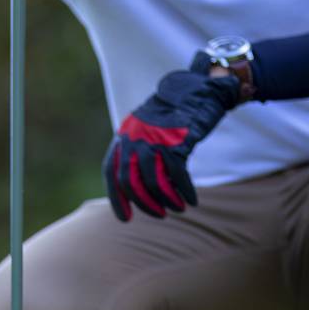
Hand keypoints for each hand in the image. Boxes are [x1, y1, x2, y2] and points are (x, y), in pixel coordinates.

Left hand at [104, 55, 242, 221]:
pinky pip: (177, 176)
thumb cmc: (172, 118)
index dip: (116, 199)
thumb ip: (137, 155)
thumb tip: (137, 193)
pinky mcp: (176, 142)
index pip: (111, 172)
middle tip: (158, 215)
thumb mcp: (146, 132)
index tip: (125, 219)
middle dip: (143, 204)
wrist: (198, 91)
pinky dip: (185, 192)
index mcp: (123, 136)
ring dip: (166, 201)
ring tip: (177, 209)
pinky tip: (191, 201)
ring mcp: (153, 139)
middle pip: (130, 181)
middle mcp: (134, 138)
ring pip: (153, 182)